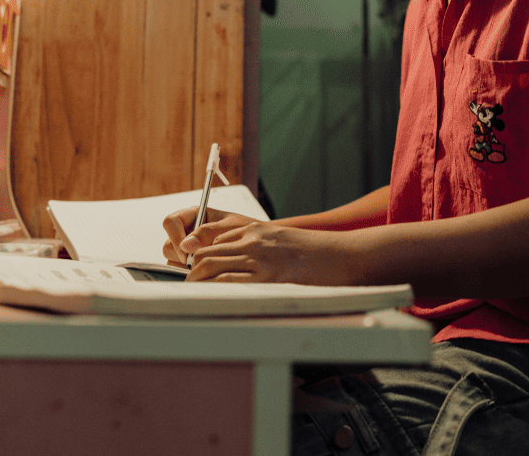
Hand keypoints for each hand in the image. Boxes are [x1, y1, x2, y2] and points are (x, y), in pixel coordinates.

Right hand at [161, 207, 258, 265]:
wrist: (260, 244)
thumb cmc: (246, 230)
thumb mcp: (229, 227)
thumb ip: (207, 232)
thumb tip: (186, 245)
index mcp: (194, 216)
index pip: (171, 222)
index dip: (175, 235)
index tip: (187, 249)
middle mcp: (188, 233)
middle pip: (169, 245)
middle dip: (181, 256)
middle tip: (200, 262)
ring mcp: (189, 251)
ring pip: (173, 261)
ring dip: (187, 267)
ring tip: (210, 267)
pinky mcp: (192, 266)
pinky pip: (182, 272)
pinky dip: (193, 274)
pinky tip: (209, 274)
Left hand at [185, 222, 355, 285]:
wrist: (340, 255)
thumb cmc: (313, 251)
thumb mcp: (280, 239)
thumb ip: (257, 245)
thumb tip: (236, 262)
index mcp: (255, 229)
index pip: (213, 239)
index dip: (198, 255)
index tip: (193, 267)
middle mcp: (253, 241)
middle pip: (207, 253)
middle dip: (192, 270)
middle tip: (188, 284)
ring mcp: (259, 259)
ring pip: (212, 267)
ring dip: (197, 282)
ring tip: (193, 294)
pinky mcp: (267, 278)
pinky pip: (230, 283)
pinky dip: (214, 290)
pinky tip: (210, 299)